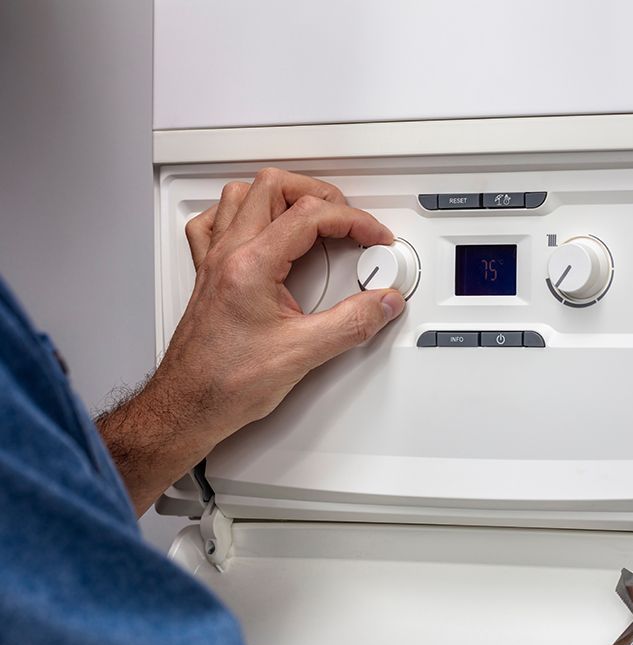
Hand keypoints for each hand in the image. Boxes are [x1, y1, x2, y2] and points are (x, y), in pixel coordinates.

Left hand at [97, 168, 403, 513]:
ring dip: (281, 197)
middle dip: (319, 195)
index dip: (353, 220)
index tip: (373, 237)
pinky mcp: (209, 275)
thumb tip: (382, 302)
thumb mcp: (302, 355)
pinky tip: (260, 228)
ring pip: (242, 195)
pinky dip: (242, 213)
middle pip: (273, 187)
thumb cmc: (225, 385)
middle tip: (347, 220)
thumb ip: (352, 324)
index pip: (309, 216)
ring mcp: (214, 262)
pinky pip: (215, 223)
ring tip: (312, 215)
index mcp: (251, 266)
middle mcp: (228, 255)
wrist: (187, 407)